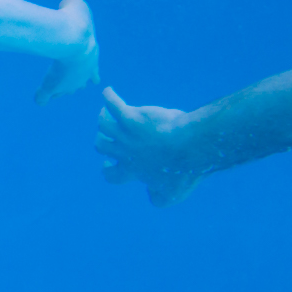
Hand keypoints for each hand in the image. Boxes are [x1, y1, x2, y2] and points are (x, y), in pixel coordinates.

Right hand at [94, 87, 202, 206]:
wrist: (189, 147)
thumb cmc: (183, 170)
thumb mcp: (173, 194)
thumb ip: (159, 198)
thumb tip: (151, 195)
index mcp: (133, 170)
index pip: (111, 175)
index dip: (108, 170)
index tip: (109, 164)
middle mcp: (125, 152)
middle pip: (102, 146)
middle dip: (103, 142)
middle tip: (107, 137)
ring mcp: (126, 134)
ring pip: (104, 125)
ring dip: (104, 117)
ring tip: (108, 112)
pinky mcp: (131, 117)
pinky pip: (112, 105)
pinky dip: (109, 98)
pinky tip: (109, 93)